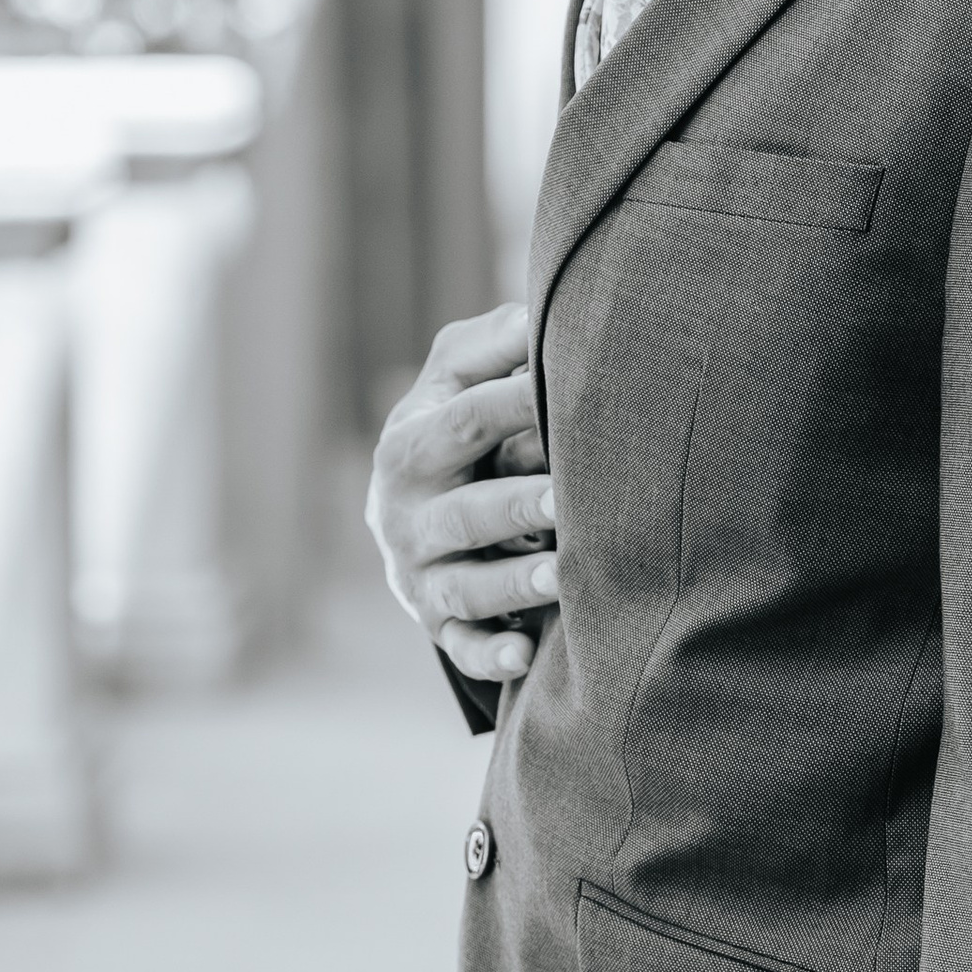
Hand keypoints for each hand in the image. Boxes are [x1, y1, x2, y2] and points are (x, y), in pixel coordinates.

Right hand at [365, 303, 557, 683]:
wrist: (410, 510)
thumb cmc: (455, 428)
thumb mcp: (455, 378)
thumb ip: (488, 345)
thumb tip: (533, 315)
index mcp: (410, 447)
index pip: (464, 423)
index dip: (512, 405)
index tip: (563, 393)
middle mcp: (407, 516)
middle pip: (463, 512)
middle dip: (512, 505)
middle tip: (564, 498)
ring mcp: (419, 575)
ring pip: (465, 587)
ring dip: (513, 583)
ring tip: (564, 574)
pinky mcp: (437, 625)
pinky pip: (460, 647)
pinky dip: (489, 655)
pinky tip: (524, 656)